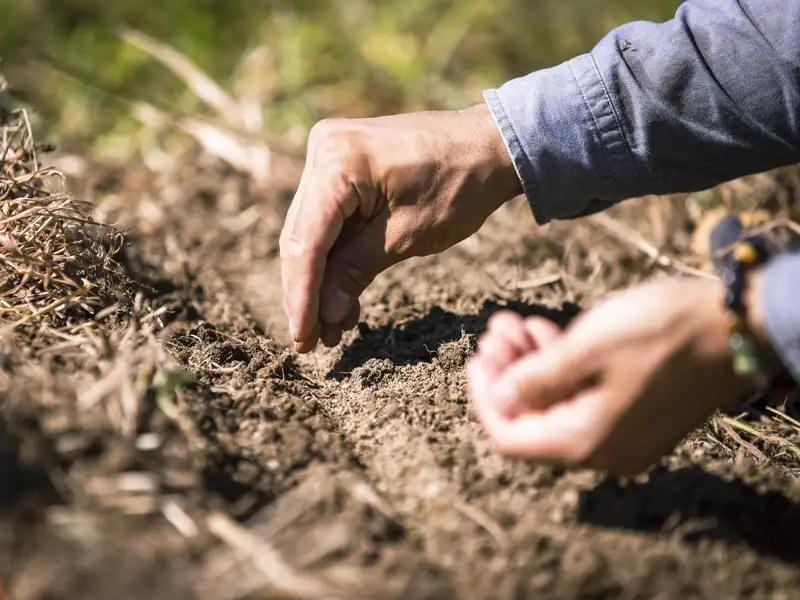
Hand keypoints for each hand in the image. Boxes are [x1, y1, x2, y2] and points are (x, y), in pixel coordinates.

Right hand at [280, 104, 520, 352]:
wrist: (489, 145)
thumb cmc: (459, 185)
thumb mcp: (407, 236)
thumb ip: (356, 271)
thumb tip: (324, 314)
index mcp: (337, 162)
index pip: (306, 241)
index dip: (302, 295)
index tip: (302, 338)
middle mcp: (323, 150)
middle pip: (301, 238)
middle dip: (308, 293)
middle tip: (311, 343)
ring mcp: (329, 154)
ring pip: (310, 233)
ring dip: (320, 281)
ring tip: (332, 331)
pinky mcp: (340, 165)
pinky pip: (328, 220)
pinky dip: (335, 258)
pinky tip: (342, 300)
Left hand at [468, 273, 777, 475]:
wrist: (734, 323)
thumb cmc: (659, 331)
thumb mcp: (586, 349)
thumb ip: (535, 380)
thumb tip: (499, 400)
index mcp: (586, 441)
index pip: (510, 437)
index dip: (484, 398)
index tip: (475, 358)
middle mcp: (603, 449)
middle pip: (533, 417)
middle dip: (507, 371)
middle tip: (496, 328)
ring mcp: (623, 432)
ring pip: (557, 401)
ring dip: (530, 362)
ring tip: (514, 321)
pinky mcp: (636, 411)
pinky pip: (584, 395)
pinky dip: (561, 364)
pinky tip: (545, 329)